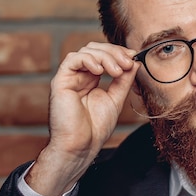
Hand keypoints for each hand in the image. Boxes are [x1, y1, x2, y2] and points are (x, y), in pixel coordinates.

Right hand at [26, 42, 139, 195]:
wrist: (81, 145)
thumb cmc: (96, 128)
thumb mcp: (116, 99)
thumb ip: (124, 80)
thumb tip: (134, 61)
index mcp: (91, 79)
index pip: (104, 55)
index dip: (118, 53)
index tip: (133, 57)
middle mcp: (79, 76)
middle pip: (95, 49)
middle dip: (114, 52)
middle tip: (127, 62)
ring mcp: (70, 78)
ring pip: (86, 51)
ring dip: (105, 56)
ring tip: (117, 71)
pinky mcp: (60, 81)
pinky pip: (73, 59)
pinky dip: (89, 60)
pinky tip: (100, 71)